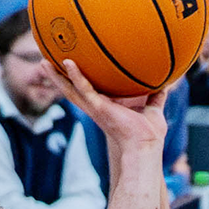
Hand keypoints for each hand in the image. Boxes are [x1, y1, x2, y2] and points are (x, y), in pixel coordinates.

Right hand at [49, 57, 167, 153]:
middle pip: (71, 90)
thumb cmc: (149, 135)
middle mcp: (96, 107)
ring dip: (56, 77)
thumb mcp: (153, 110)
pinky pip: (83, 88)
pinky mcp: (98, 107)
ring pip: (70, 89)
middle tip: (45, 64)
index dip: (76, 81)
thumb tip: (165, 84)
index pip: (87, 92)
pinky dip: (75, 76)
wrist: (146, 146)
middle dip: (58, 78)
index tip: (69, 68)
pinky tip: (67, 63)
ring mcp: (95, 108)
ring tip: (43, 62)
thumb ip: (156, 97)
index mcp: (106, 107)